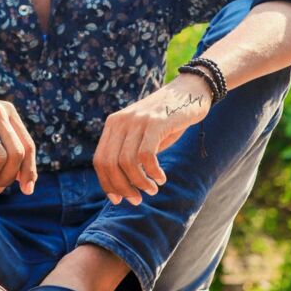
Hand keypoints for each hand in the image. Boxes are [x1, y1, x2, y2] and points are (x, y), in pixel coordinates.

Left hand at [92, 73, 212, 205]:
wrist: (190, 91)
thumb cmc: (167, 119)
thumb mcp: (143, 135)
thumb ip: (130, 153)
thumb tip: (123, 187)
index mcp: (113, 124)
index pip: (100, 160)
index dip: (106, 183)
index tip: (118, 200)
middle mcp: (121, 121)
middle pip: (110, 163)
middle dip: (122, 187)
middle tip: (137, 199)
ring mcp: (138, 120)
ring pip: (127, 162)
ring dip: (140, 183)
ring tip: (152, 190)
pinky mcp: (156, 122)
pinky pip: (146, 155)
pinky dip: (153, 172)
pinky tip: (161, 178)